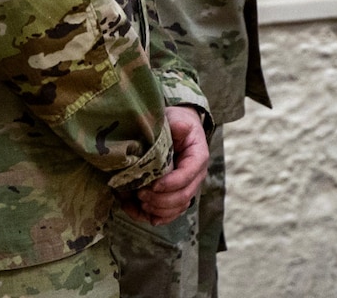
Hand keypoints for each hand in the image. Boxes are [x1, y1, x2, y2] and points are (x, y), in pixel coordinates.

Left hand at [136, 106, 208, 223]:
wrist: (177, 129)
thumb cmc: (177, 123)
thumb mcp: (178, 119)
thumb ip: (179, 124)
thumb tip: (180, 128)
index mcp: (198, 157)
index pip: (187, 176)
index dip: (170, 184)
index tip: (152, 184)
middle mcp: (196, 177)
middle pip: (183, 197)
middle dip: (160, 200)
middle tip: (140, 194)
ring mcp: (187, 188)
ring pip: (177, 209)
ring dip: (157, 210)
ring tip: (139, 202)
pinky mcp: (176, 196)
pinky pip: (169, 214)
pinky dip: (155, 217)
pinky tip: (139, 211)